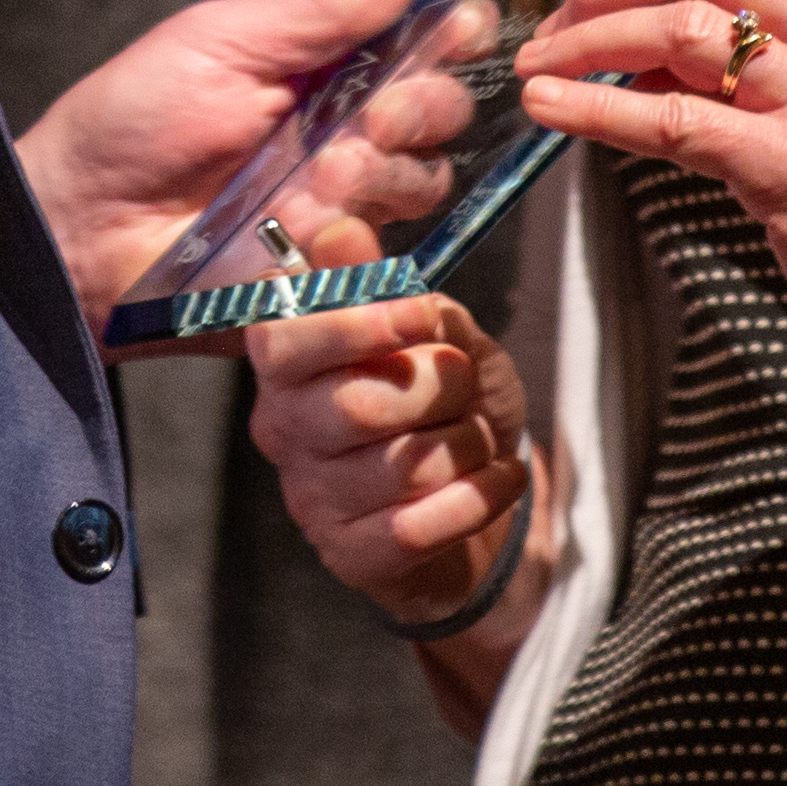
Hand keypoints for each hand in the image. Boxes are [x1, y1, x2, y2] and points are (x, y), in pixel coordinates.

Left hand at [16, 0, 472, 326]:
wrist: (72, 225)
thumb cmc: (131, 119)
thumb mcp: (224, 41)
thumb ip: (327, 7)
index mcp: (328, 73)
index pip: (425, 47)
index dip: (456, 35)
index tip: (459, 28)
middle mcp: (346, 138)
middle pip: (441, 118)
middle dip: (423, 108)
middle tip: (374, 115)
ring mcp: (338, 212)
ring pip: (421, 190)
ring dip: (388, 176)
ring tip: (324, 177)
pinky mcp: (323, 282)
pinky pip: (380, 273)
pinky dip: (360, 251)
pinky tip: (313, 238)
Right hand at [244, 293, 533, 634]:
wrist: (470, 500)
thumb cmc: (440, 404)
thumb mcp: (428, 330)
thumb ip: (383, 283)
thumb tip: (337, 230)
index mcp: (287, 366)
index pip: (285, 341)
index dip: (359, 325)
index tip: (424, 314)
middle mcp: (284, 432)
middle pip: (358, 406)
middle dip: (439, 387)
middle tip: (465, 382)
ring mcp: (313, 500)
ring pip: (403, 466)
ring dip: (469, 443)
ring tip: (478, 435)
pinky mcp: (352, 555)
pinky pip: (424, 524)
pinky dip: (484, 492)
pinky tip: (502, 475)